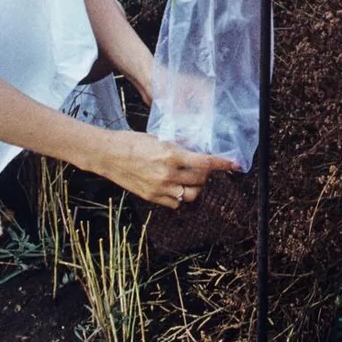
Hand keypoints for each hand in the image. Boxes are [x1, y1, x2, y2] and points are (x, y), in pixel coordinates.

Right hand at [79, 129, 239, 209]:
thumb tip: (197, 147)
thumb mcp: (158, 138)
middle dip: (206, 174)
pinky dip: (180, 196)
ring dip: (196, 188)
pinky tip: (177, 186)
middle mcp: (167, 174)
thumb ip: (178, 145)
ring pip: (191, 195)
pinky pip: (175, 203)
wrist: (107, 155)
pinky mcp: (152, 198)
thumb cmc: (131, 142)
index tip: (235, 164)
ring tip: (192, 179)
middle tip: (204, 167)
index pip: (205, 162)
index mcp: (170, 155)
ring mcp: (160, 188)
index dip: (222, 164)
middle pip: (200, 180)